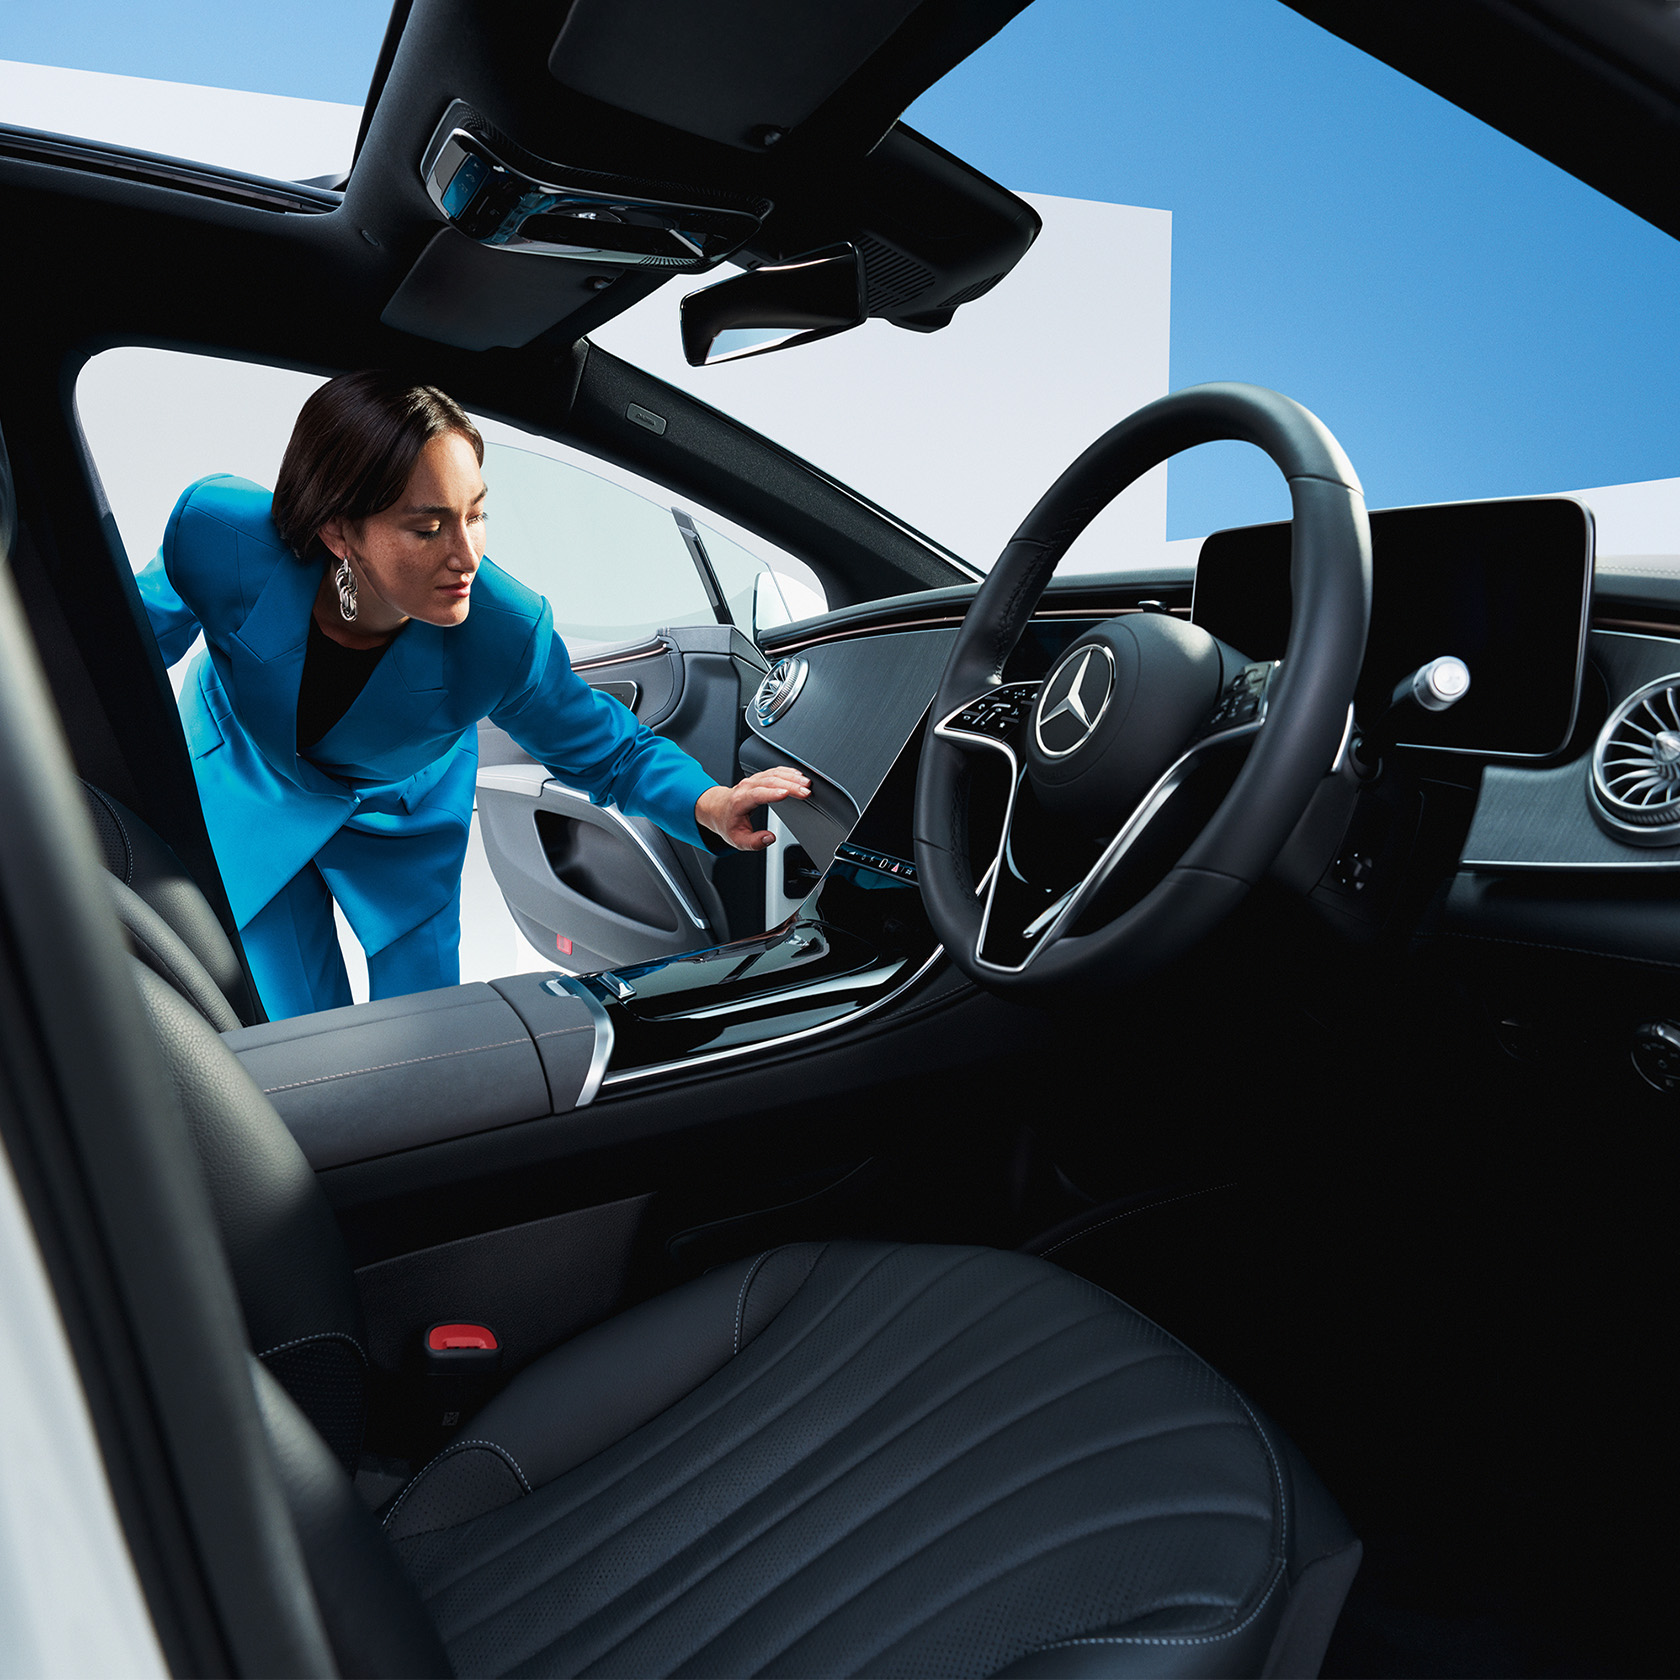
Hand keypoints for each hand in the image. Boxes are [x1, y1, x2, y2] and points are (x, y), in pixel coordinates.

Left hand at [695, 766, 810, 850]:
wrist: (719, 809)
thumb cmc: (728, 823)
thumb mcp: (738, 840)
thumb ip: (754, 842)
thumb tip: (770, 838)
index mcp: (740, 801)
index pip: (757, 794)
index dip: (772, 793)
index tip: (787, 793)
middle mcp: (746, 787)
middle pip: (769, 781)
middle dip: (790, 785)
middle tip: (806, 791)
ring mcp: (753, 780)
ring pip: (773, 773)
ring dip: (791, 777)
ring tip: (807, 783)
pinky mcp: (760, 777)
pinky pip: (774, 770)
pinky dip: (788, 772)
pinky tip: (799, 775)